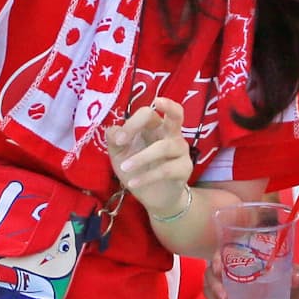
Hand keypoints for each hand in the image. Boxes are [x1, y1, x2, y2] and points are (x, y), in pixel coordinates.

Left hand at [106, 96, 195, 220]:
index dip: (133, 123)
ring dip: (142, 157)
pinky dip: (147, 177)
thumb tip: (116, 131)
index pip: (148, 114)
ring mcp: (180, 151)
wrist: (151, 197)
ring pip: (164, 147)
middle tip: (158, 101)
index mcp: (155, 126)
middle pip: (176, 114)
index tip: (119, 141)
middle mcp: (171, 134)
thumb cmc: (137, 168)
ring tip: (124, 168)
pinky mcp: (184, 169)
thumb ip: (115, 138)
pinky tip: (133, 183)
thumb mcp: (119, 153)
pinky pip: (167, 170)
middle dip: (169, 106)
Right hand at [204, 250, 298, 298]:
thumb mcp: (292, 272)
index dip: (215, 261)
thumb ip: (296, 272)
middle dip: (214, 287)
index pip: (220, 254)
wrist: (289, 298)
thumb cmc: (287, 277)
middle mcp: (229, 271)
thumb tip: (296, 279)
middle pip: (210, 275)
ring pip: (210, 293)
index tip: (218, 269)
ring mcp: (226, 288)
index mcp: (240, 257)